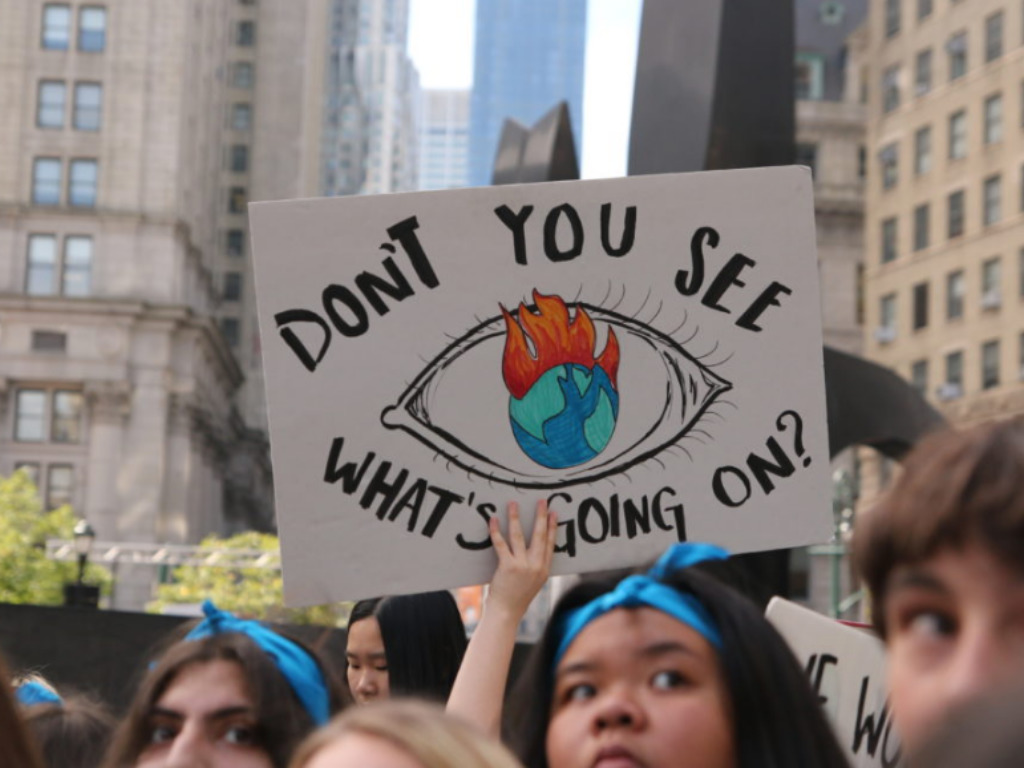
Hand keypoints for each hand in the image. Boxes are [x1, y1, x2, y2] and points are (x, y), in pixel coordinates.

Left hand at [486, 499, 557, 618]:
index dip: (552, 528)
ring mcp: (522, 566)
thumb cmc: (517, 598)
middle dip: (541, 517)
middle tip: (541, 501)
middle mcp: (536, 566)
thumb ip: (536, 568)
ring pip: (519, 536)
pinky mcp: (508, 566)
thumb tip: (534, 552)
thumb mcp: (534, 583)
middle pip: (540, 536)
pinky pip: (501, 544)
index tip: (554, 513)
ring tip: (513, 504)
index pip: (551, 544)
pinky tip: (495, 520)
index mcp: (544, 569)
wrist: (506, 613)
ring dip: (516, 517)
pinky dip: (497, 531)